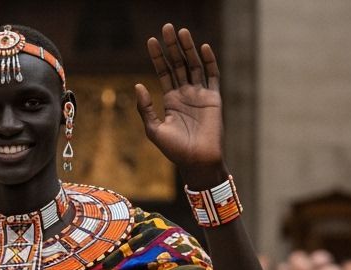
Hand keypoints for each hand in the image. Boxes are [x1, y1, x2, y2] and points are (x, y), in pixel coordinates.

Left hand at [135, 24, 224, 174]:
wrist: (197, 161)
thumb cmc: (175, 150)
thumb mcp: (153, 129)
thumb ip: (144, 108)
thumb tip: (137, 84)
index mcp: (170, 100)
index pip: (163, 72)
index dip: (157, 57)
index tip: (150, 40)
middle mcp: (185, 94)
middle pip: (178, 64)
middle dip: (172, 46)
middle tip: (166, 27)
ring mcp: (200, 94)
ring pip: (194, 65)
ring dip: (188, 48)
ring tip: (182, 31)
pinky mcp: (213, 98)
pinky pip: (212, 76)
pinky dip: (208, 61)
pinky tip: (202, 47)